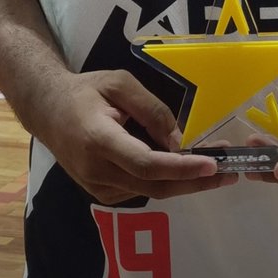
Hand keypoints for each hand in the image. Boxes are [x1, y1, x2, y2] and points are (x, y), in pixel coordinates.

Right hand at [41, 69, 235, 204]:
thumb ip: (151, 109)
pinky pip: (140, 189)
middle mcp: (98, 171)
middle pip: (154, 185)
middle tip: (230, 173)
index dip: (181, 167)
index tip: (211, 164)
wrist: (48, 110)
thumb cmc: (86, 91)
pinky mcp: (102, 193)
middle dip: (195, 182)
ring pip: (150, 191)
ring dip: (184, 182)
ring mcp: (98, 187)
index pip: (146, 163)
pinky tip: (182, 166)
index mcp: (100, 139)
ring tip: (215, 166)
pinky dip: (165, 180)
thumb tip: (180, 141)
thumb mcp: (119, 84)